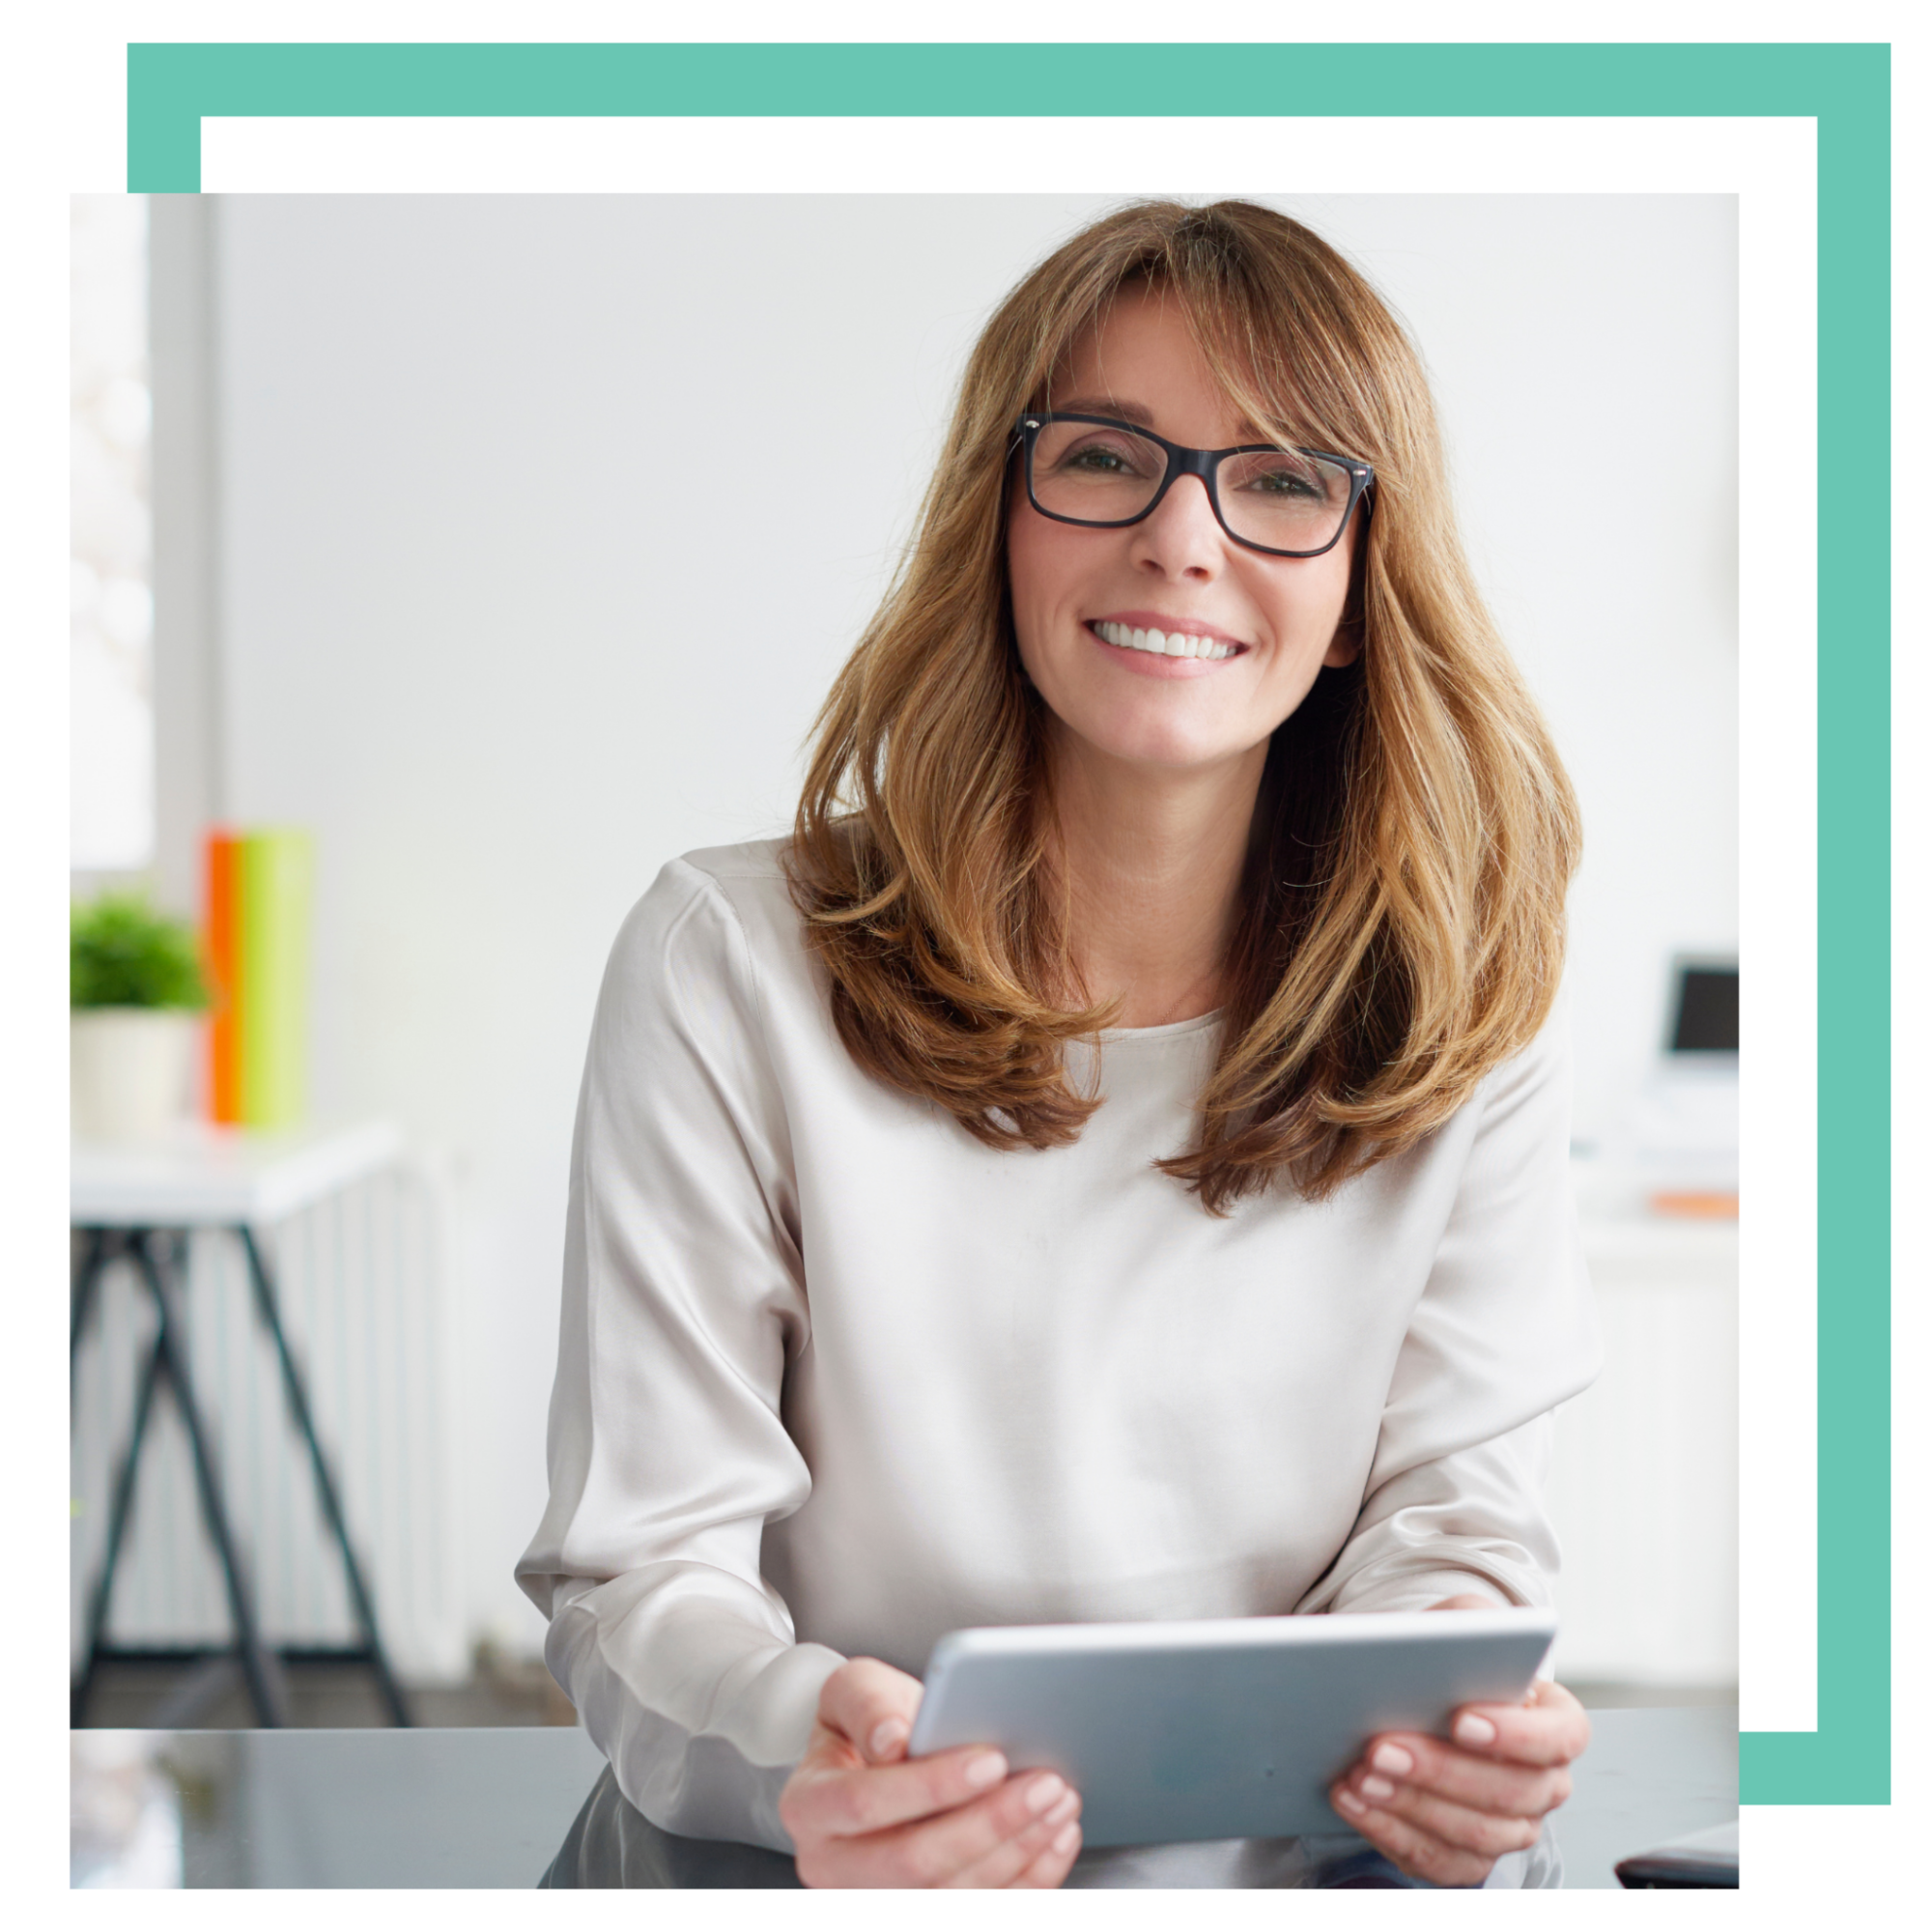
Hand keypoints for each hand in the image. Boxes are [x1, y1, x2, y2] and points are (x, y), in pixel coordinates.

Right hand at [778, 1656, 1082, 1888]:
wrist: (878, 1758)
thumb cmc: (868, 1723)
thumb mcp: (855, 1690)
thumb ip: (869, 1704)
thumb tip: (893, 1739)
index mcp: (811, 1806)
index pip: (865, 1805)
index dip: (932, 1786)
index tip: (991, 1760)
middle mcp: (835, 1866)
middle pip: (915, 1863)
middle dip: (990, 1823)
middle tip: (1045, 1783)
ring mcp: (878, 1897)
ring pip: (952, 1893)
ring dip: (1018, 1850)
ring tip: (1058, 1800)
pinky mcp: (921, 1906)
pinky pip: (981, 1906)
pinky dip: (1028, 1878)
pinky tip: (1053, 1837)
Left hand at [1327, 1595, 1589, 1887]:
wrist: (1415, 1694)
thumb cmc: (1446, 1659)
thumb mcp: (1459, 1622)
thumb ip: (1464, 1624)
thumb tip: (1442, 1640)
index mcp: (1554, 1720)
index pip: (1561, 1735)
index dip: (1518, 1734)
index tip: (1461, 1719)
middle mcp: (1544, 1782)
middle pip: (1512, 1792)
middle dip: (1441, 1770)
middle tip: (1383, 1747)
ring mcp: (1511, 1827)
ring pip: (1475, 1834)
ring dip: (1411, 1804)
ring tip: (1360, 1775)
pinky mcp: (1469, 1857)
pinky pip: (1438, 1860)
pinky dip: (1390, 1831)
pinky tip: (1354, 1801)